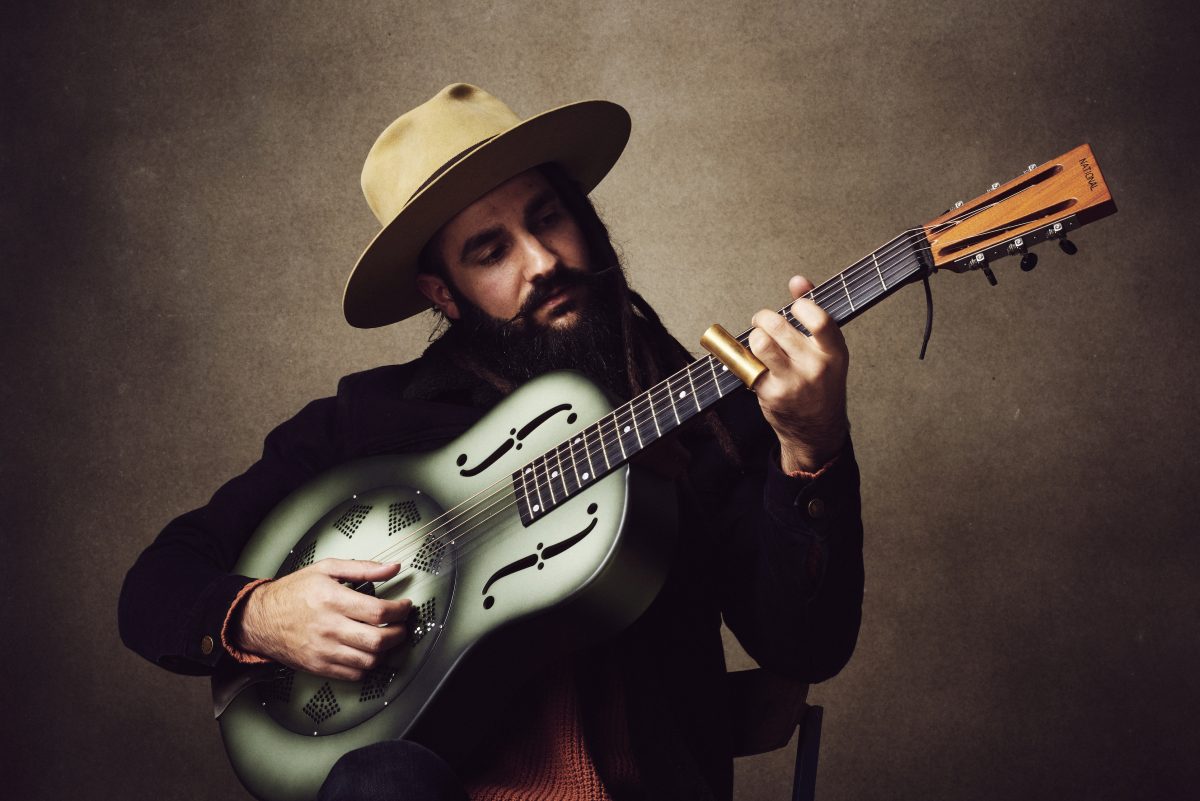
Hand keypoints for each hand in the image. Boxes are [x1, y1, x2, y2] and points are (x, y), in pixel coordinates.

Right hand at [235, 558, 411, 680]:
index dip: (401, 611)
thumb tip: (393, 567)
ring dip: (387, 651)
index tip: (405, 607)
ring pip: (370, 660)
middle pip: (379, 640)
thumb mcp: (326, 569)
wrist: (259, 619)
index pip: (379, 611)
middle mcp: (330, 627)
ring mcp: (324, 650)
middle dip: (399, 634)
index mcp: (333, 600)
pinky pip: (354, 674)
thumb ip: (363, 568)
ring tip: (387, 638)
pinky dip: (368, 666)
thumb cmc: (292, 592)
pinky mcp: (319, 666)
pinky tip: (368, 652)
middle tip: (401, 626)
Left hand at [749, 275, 849, 472]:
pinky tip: (754, 364)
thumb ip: (813, 311)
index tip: (794, 308)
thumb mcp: (827, 350)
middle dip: (763, 318)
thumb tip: (798, 280)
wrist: (817, 430)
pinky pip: (748, 365)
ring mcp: (792, 382)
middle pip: (779, 326)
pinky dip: (746, 360)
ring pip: (760, 343)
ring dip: (753, 336)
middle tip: (762, 321)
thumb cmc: (821, 382)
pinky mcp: (771, 394)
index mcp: (835, 352)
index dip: (801, 305)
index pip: (819, 319)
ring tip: (757, 339)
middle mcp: (816, 367)